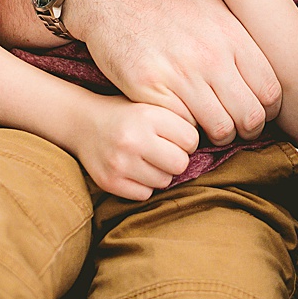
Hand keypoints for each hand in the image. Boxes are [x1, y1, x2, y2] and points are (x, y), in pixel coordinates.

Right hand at [64, 0, 280, 146]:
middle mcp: (211, 56)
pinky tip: (180, 120)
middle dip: (246, 129)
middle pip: (250, 116)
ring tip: (208, 127)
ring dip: (216, 135)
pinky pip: (180, 125)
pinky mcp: (149, 88)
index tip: (257, 112)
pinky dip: (184, 129)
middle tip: (234, 128)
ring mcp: (180, 73)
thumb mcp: (211, 0)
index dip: (267, 110)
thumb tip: (266, 56)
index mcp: (232, 35)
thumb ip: (238, 32)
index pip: (270, 91)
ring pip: (218, 128)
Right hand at [72, 96, 199, 200]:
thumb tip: (215, 140)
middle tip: (163, 151)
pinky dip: (143, 186)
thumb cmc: (127, 114)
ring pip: (164, 181)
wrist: (82, 122)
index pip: (191, 139)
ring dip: (160, 173)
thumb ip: (179, 118)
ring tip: (146, 159)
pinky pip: (145, 194)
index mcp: (147, 114)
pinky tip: (134, 170)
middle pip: (180, 163)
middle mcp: (133, 138)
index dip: (186, 140)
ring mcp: (120, 162)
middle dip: (177, 159)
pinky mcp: (110, 182)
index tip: (175, 136)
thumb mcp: (152, 104)